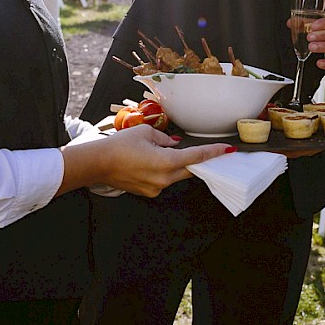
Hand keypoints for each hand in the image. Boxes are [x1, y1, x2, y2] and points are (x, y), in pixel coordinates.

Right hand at [69, 124, 230, 197]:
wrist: (97, 164)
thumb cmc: (118, 146)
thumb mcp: (145, 132)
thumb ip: (165, 138)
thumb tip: (174, 144)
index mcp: (166, 162)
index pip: (197, 157)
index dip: (214, 152)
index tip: (227, 150)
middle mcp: (164, 178)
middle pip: (191, 169)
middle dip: (200, 160)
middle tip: (211, 152)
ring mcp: (157, 188)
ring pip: (177, 175)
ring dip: (179, 164)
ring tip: (164, 151)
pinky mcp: (149, 192)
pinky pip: (164, 180)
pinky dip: (165, 171)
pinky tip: (153, 161)